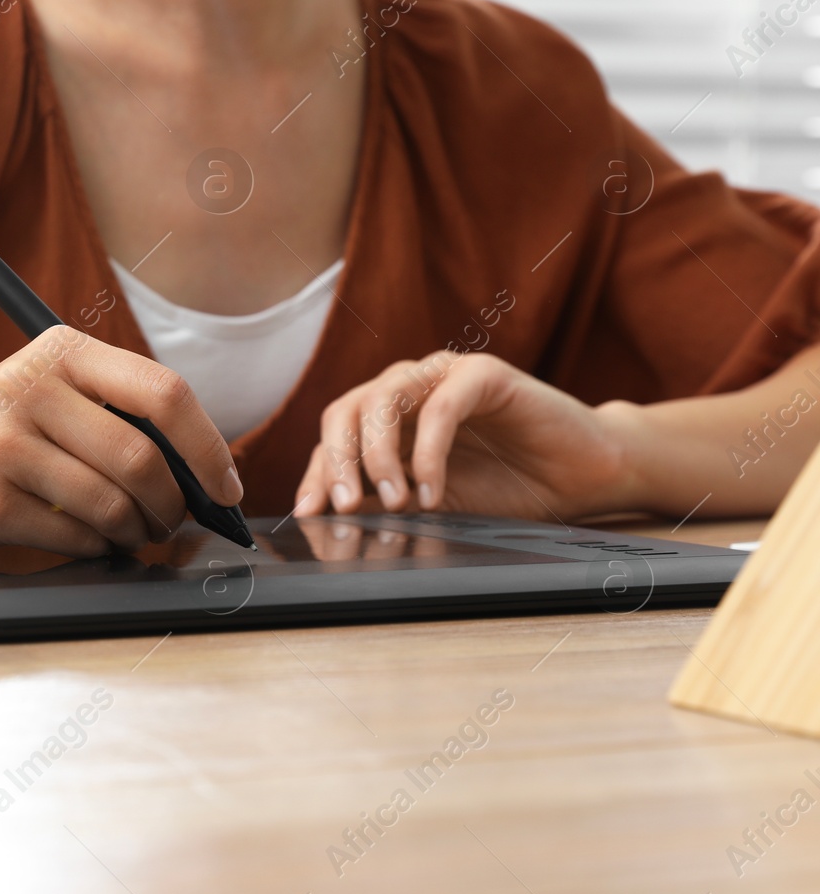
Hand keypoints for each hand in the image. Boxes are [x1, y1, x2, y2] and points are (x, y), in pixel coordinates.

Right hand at [0, 326, 241, 556]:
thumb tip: (208, 471)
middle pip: (144, 458)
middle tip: (173, 522)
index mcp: (57, 350)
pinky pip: (75, 537)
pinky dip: (93, 548)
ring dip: (135, 532)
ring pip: (114, 505)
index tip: (227, 486)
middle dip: (174, 505)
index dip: (210, 446)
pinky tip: (83, 540)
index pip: (163, 392)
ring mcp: (2, 444)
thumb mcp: (42, 392)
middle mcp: (28, 387)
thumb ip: (115, 412)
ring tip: (128, 533)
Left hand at [294, 351, 634, 520]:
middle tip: (347, 508)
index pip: (335, 437)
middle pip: (347, 410)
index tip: (309, 514)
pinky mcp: (481, 373)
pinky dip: (428, 451)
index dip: (317, 473)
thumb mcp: (433, 503)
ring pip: (383, 399)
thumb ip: (387, 501)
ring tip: (392, 502)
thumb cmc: (510, 488)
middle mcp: (408, 388)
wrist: (584, 475)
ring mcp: (442, 375)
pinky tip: (432, 492)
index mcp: (389, 417)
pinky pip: (439, 406)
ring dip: (378, 455)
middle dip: (338, 461)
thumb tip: (333, 520)